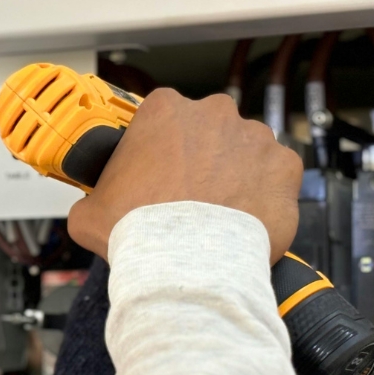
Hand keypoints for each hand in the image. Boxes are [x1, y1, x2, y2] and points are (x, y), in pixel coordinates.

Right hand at [67, 89, 302, 260]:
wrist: (186, 263)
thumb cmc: (140, 231)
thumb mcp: (89, 212)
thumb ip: (94, 198)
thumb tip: (93, 209)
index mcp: (165, 110)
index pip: (163, 120)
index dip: (160, 150)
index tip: (158, 175)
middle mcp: (214, 113)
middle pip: (208, 132)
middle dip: (201, 159)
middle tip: (188, 197)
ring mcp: (255, 137)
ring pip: (244, 152)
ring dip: (234, 175)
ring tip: (219, 214)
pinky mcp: (285, 167)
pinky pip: (277, 178)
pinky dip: (265, 196)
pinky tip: (246, 220)